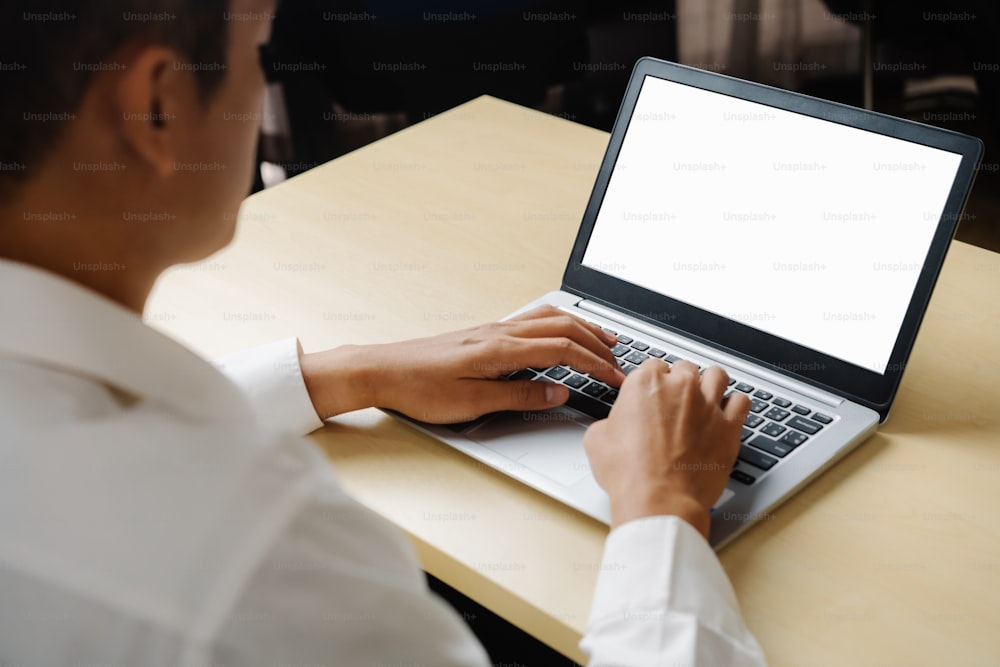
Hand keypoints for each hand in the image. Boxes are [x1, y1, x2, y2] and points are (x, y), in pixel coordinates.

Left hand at [300, 305, 624, 422]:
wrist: (382, 370)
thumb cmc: (420, 389)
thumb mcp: (472, 402)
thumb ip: (520, 396)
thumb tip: (559, 392)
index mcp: (502, 348)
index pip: (563, 349)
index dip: (595, 364)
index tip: (617, 379)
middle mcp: (501, 332)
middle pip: (563, 327)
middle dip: (596, 342)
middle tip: (620, 361)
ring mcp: (492, 330)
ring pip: (548, 318)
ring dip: (580, 327)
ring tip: (602, 339)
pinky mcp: (483, 334)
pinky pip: (532, 321)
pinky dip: (557, 325)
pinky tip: (558, 333)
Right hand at [583, 359, 750, 538]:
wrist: (659, 501)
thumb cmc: (630, 474)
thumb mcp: (597, 440)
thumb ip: (609, 421)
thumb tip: (612, 425)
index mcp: (645, 383)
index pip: (652, 366)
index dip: (650, 382)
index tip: (651, 394)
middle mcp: (680, 387)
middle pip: (684, 368)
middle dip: (679, 381)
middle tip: (674, 401)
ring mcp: (707, 405)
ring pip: (717, 375)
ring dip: (710, 383)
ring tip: (705, 396)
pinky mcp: (728, 427)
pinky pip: (741, 402)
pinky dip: (735, 405)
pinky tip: (727, 413)